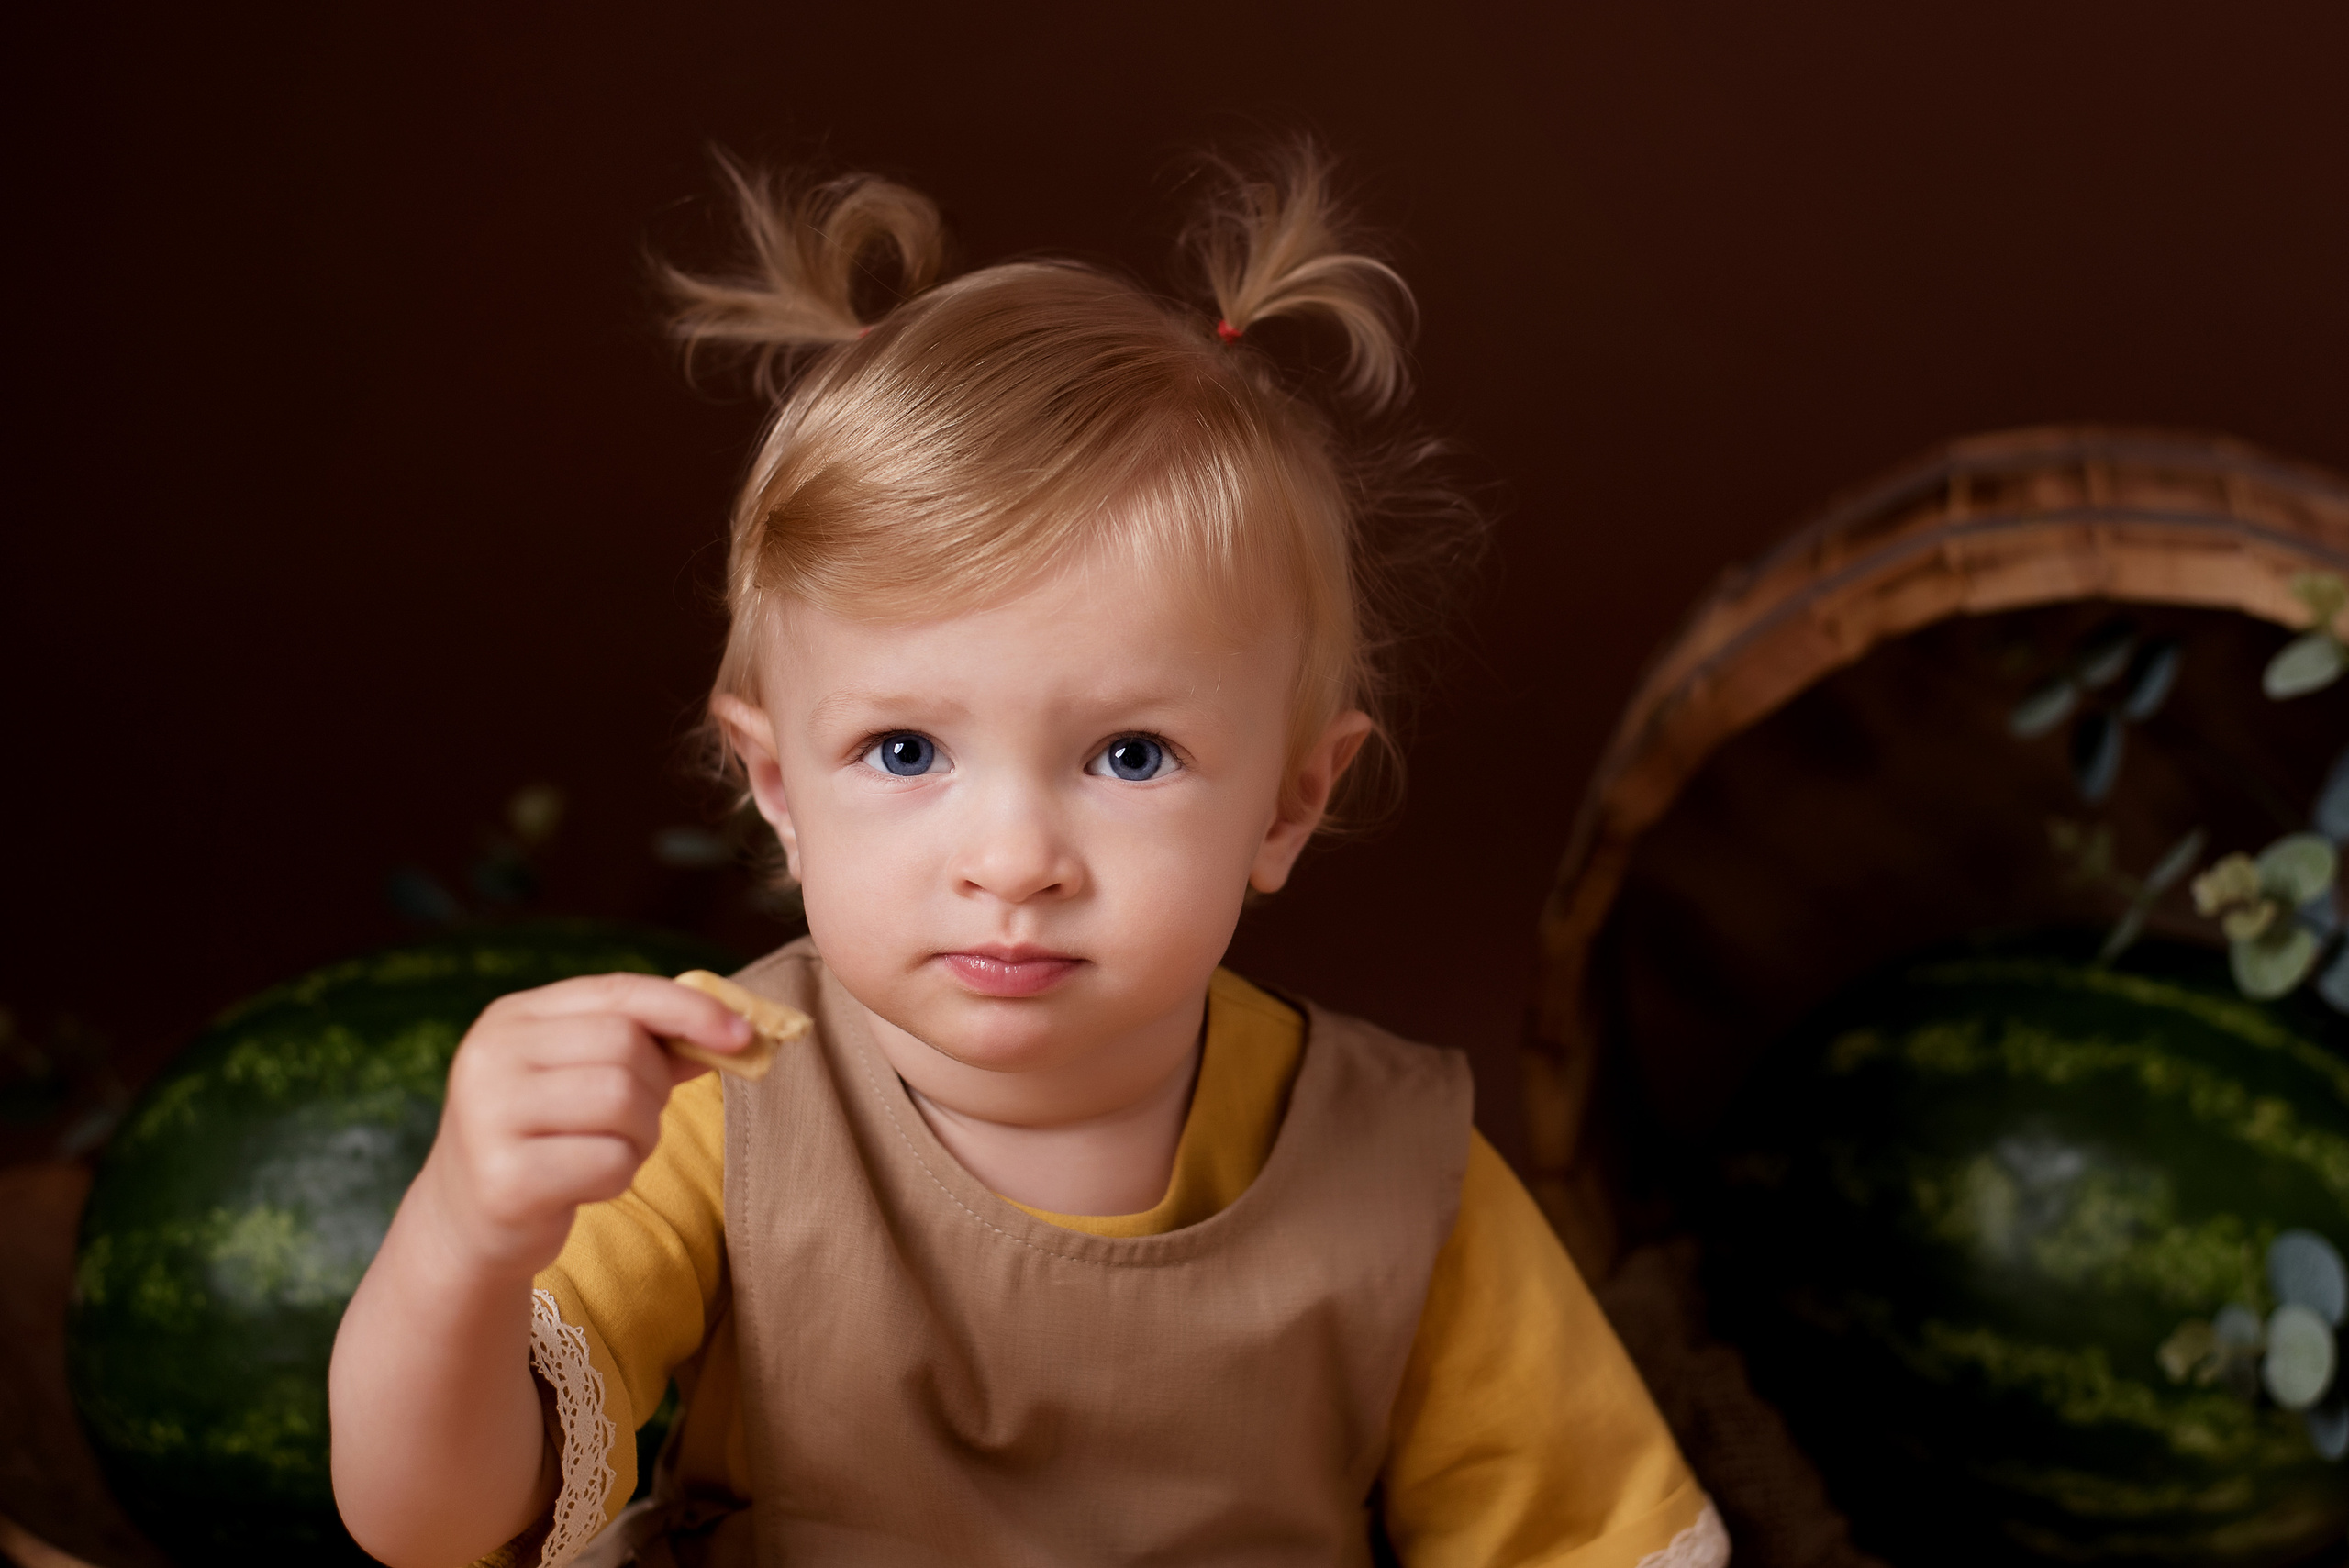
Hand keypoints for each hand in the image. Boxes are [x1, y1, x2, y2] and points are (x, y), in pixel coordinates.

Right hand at [413, 973, 753, 1281]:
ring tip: (607, 1151)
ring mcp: (490, 1116)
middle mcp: (491, 1056)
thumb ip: (652, 1047)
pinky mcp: (506, 1179)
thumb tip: (737, 1030)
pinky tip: (583, 1184)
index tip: (744, 1035)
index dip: (689, 1008)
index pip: (619, 991)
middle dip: (654, 1090)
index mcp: (513, 1017)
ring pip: (624, 1103)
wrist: (467, 1222)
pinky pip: (611, 1162)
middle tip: (631, 1121)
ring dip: (640, 1136)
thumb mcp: (585, 1078)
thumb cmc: (546, 1138)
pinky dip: (619, 1176)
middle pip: (626, 1049)